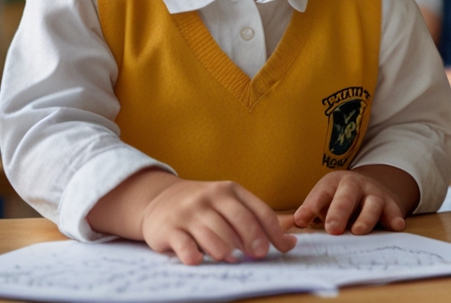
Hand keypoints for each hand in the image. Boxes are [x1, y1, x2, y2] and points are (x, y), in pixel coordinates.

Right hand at [141, 179, 297, 264]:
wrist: (159, 200)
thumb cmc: (203, 207)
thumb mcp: (229, 204)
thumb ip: (257, 220)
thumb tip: (291, 242)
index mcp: (229, 191)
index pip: (258, 210)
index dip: (273, 231)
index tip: (282, 248)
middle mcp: (209, 197)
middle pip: (238, 220)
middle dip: (253, 239)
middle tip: (258, 255)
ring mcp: (188, 212)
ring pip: (213, 233)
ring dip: (225, 249)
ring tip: (230, 259)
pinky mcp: (169, 228)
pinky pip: (184, 245)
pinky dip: (193, 255)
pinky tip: (199, 260)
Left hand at [294, 169, 406, 234]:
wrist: (370, 187)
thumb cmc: (338, 199)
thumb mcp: (321, 201)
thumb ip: (303, 215)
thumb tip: (276, 229)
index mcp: (332, 184)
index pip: (320, 194)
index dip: (310, 206)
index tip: (301, 220)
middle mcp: (354, 186)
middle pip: (346, 196)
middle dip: (339, 212)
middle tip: (332, 229)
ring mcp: (373, 194)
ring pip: (372, 203)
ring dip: (365, 217)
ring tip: (358, 231)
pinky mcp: (390, 204)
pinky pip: (394, 210)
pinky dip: (395, 217)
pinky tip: (396, 225)